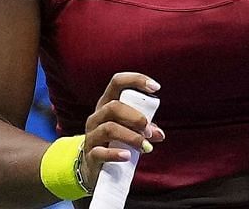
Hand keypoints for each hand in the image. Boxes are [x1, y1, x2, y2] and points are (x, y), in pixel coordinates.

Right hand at [80, 72, 163, 190]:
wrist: (95, 168)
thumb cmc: (116, 142)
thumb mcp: (131, 130)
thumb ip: (146, 128)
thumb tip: (159, 134)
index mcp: (107, 104)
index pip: (118, 82)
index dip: (136, 80)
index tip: (156, 87)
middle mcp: (97, 117)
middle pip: (113, 107)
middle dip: (136, 117)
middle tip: (149, 131)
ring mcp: (91, 136)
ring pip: (109, 129)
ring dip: (132, 137)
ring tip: (145, 146)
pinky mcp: (90, 156)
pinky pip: (100, 152)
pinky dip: (115, 154)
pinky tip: (128, 156)